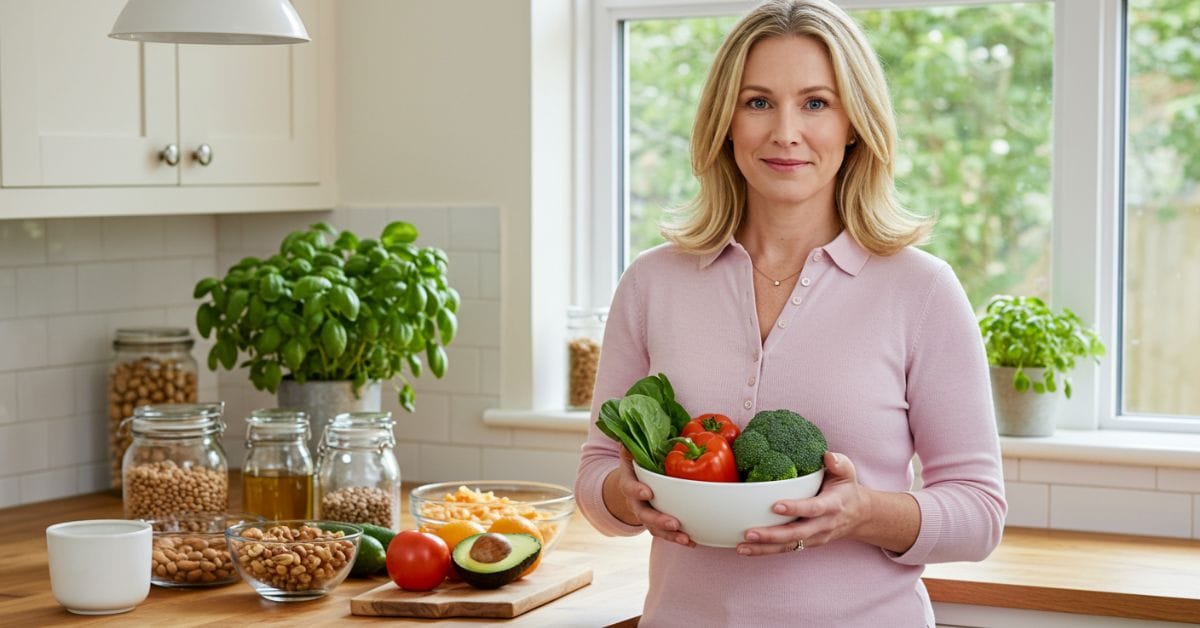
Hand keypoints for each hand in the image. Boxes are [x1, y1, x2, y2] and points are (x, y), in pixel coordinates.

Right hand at [605, 450, 695, 547]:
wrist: (632, 480)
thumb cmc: (637, 461)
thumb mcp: (633, 449)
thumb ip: (635, 441)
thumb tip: (635, 429)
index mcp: (629, 481)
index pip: (629, 487)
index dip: (637, 491)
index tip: (648, 492)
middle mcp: (636, 502)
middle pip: (644, 514)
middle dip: (658, 520)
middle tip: (673, 523)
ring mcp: (646, 514)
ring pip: (655, 529)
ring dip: (670, 535)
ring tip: (686, 539)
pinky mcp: (658, 522)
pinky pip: (667, 533)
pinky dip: (679, 538)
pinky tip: (693, 541)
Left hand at [736, 451, 869, 555]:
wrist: (859, 516)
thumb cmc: (846, 489)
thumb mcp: (847, 473)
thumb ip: (839, 463)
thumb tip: (827, 456)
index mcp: (832, 505)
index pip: (813, 508)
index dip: (796, 508)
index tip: (775, 506)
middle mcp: (823, 525)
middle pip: (797, 534)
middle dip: (772, 535)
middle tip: (749, 533)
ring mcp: (814, 537)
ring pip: (788, 546)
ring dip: (764, 548)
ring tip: (742, 546)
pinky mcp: (806, 543)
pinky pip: (785, 549)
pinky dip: (765, 551)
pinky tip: (745, 549)